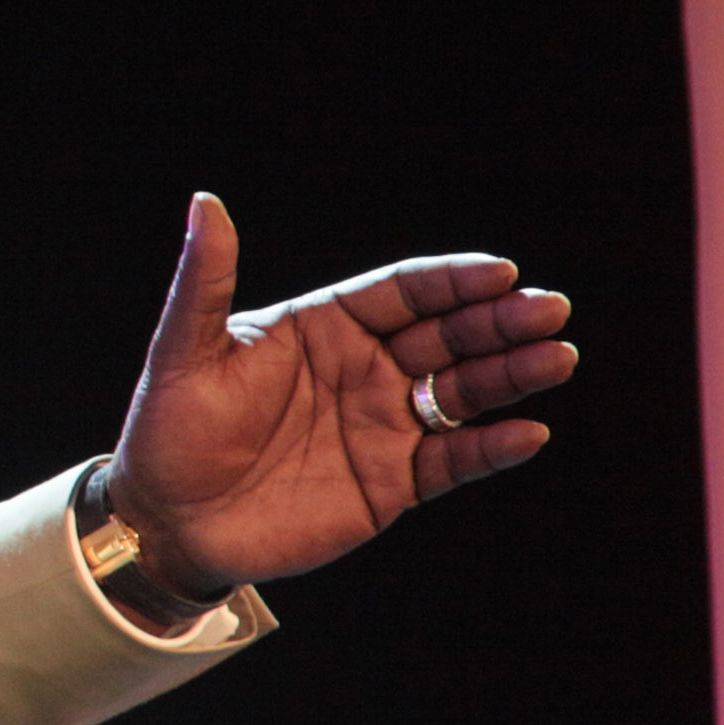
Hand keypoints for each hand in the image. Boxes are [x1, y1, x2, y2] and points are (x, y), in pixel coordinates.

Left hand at [105, 193, 575, 596]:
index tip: (501, 272)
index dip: (452, 281)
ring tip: (557, 358)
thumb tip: (205, 203)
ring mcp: (382, 424)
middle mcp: (363, 368)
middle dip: (499, 322)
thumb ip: (204, 281)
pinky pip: (454, 460)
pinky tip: (528, 433)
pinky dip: (492, 448)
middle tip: (551, 310)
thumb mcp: (183, 352)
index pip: (401, 292)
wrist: (166, 522)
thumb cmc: (168, 429)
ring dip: (511, 375)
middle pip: (446, 336)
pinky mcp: (392, 483)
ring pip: (462, 393)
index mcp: (323, 327)